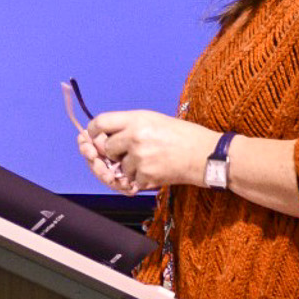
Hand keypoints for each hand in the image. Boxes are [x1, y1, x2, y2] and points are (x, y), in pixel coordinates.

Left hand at [82, 110, 220, 193]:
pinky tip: (157, 169)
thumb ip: (128, 125)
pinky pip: (131, 180)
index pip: (100, 122)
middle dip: (113, 152)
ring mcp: (140, 158)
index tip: (94, 136)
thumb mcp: (154, 120)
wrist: (205, 155)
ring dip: (129, 167)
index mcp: (137, 119)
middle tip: (130, 152)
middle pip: (105, 147)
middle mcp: (135, 136)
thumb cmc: (183, 136)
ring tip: (151, 159)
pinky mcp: (146, 175)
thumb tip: (103, 136)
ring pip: (118, 166)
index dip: (93, 131)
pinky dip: (140, 178)